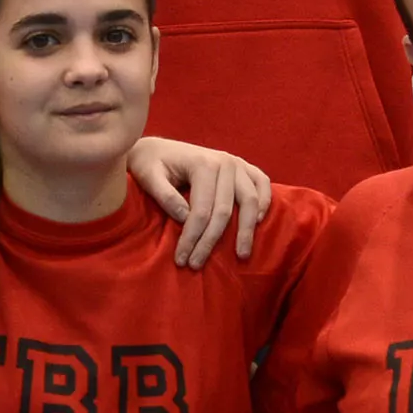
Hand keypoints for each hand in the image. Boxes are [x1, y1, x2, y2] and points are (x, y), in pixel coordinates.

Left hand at [126, 135, 273, 267]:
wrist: (157, 149)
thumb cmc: (150, 164)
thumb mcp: (148, 177)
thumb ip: (165, 196)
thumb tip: (186, 218)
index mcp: (202, 163)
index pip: (202, 210)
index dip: (192, 237)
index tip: (182, 260)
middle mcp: (224, 162)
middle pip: (224, 210)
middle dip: (210, 241)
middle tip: (197, 264)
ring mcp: (236, 163)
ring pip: (249, 200)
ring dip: (246, 230)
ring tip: (242, 255)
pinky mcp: (243, 166)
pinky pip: (261, 182)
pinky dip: (264, 201)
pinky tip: (257, 222)